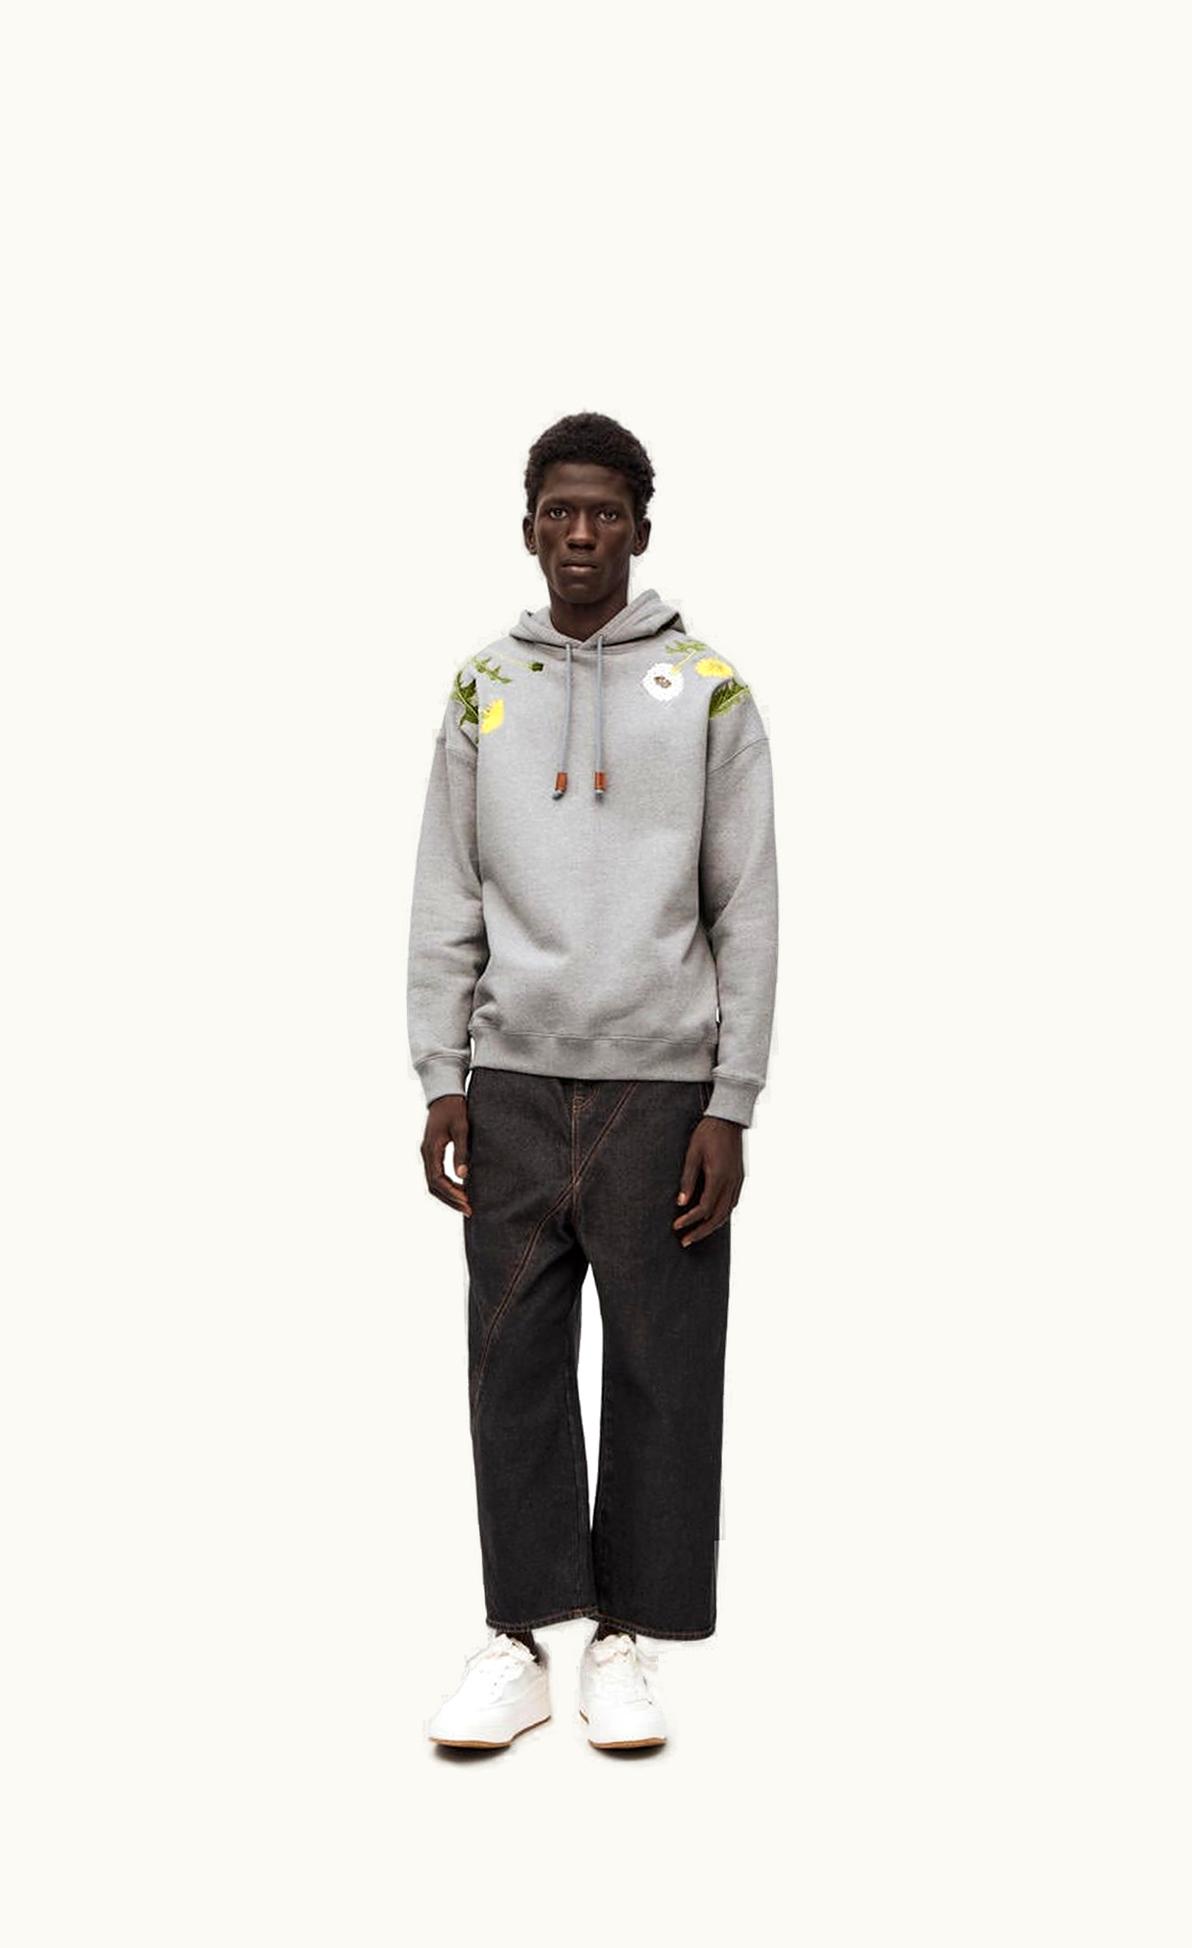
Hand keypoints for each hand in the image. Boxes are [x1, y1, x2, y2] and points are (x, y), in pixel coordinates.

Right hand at [421, 1093, 472, 1216]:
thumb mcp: (462, 1129)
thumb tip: (463, 1176)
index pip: (437, 1180)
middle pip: (433, 1186)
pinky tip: (461, 1189)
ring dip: (448, 1195)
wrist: (445, 1094)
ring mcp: (428, 1153)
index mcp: (431, 1150)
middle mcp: (426, 1154)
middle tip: (469, 1210)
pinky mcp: (432, 1152)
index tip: (467, 1203)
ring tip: (466, 1204)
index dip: (452, 1194)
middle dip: (451, 1200)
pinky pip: (436, 1175)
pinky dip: (447, 1186)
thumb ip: (462, 1152)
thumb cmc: (455, 1109)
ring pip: (434, 1182)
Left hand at [673, 1114, 743, 1244]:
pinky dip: (722, 1214)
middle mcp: (731, 1182)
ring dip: (712, 1226)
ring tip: (697, 1234)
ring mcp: (737, 1181)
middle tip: (685, 1241)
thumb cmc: (707, 1133)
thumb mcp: (692, 1154)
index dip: (689, 1220)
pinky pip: (732, 1202)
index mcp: (719, 1177)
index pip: (704, 1208)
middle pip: (717, 1217)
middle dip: (701, 1231)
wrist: (728, 1119)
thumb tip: (681, 1203)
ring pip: (727, 1212)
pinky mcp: (739, 1178)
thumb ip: (687, 1180)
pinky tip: (712, 1217)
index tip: (676, 1227)